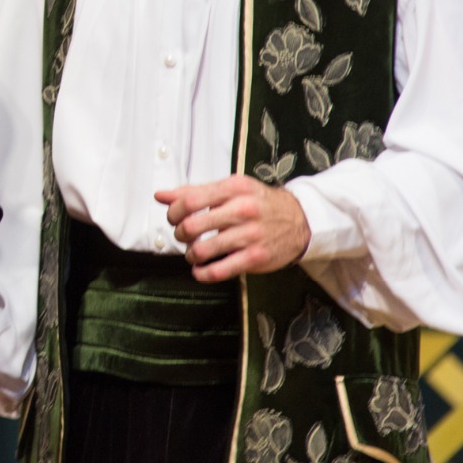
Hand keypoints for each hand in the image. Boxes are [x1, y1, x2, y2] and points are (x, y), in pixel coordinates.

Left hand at [156, 175, 311, 282]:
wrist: (301, 220)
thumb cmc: (260, 203)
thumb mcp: (231, 189)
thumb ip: (195, 192)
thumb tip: (161, 195)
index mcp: (233, 189)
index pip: (190, 200)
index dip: (173, 212)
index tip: (174, 217)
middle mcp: (242, 210)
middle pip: (192, 226)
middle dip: (180, 234)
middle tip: (184, 236)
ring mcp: (250, 235)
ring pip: (202, 250)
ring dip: (190, 254)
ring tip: (194, 252)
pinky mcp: (255, 258)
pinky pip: (220, 270)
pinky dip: (203, 273)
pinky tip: (200, 270)